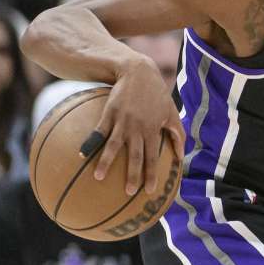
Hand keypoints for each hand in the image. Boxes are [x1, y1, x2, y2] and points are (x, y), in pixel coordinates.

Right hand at [89, 55, 184, 195]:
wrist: (138, 71)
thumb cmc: (156, 94)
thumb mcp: (171, 112)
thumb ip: (178, 134)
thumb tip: (181, 156)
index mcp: (153, 130)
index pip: (153, 157)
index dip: (151, 174)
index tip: (149, 191)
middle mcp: (138, 128)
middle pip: (136, 155)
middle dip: (133, 175)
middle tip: (128, 193)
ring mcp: (122, 120)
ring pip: (114, 145)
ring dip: (106, 162)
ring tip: (98, 177)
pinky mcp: (109, 112)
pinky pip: (98, 130)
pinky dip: (90, 142)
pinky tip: (81, 154)